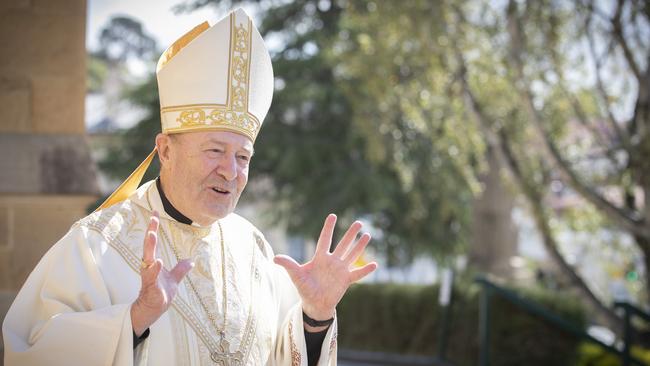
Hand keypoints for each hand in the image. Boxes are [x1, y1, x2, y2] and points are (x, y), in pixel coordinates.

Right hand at [131, 211, 193, 335]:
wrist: (153, 310)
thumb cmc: (160, 293)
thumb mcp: (174, 279)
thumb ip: (180, 269)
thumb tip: (190, 260)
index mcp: (154, 262)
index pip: (153, 242)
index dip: (153, 227)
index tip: (155, 213)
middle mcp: (149, 267)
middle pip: (148, 246)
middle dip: (150, 232)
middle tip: (153, 219)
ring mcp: (149, 276)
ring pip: (148, 259)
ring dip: (150, 247)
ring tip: (152, 235)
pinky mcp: (151, 287)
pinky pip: (152, 277)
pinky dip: (154, 269)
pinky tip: (158, 262)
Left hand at [274, 214, 377, 330]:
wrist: (314, 304)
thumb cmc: (305, 288)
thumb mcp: (296, 276)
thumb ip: (288, 265)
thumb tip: (274, 258)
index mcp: (320, 258)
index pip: (325, 239)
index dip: (328, 228)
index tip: (333, 215)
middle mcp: (332, 261)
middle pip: (343, 244)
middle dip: (350, 233)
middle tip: (359, 222)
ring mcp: (340, 270)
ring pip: (352, 255)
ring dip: (360, 246)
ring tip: (368, 235)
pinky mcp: (346, 280)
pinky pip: (357, 274)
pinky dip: (365, 270)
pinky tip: (375, 264)